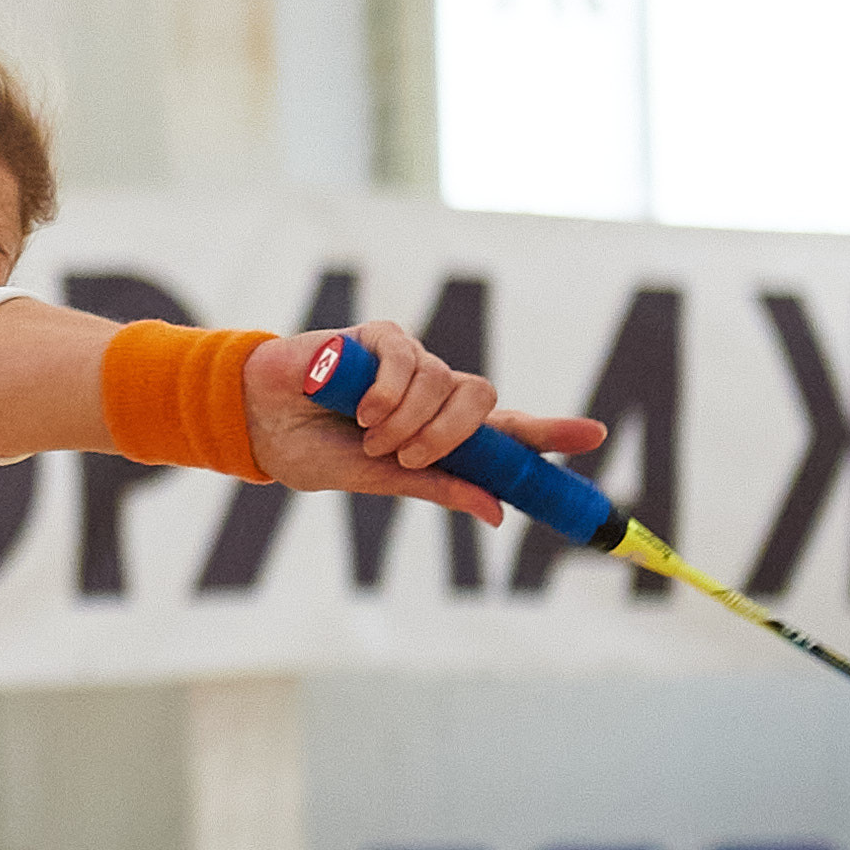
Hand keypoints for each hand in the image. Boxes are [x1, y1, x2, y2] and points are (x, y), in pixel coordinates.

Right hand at [242, 323, 604, 520]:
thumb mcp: (376, 480)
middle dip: (455, 437)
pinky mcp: (382, 338)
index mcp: (440, 436)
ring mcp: (411, 363)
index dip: (551, 433)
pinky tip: (360, 408)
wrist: (255, 421)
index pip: (507, 432)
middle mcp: (434, 396)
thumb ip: (435, 486)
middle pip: (483, 402)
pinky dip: (390, 393)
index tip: (594, 434)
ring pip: (447, 383)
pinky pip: (411, 359)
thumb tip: (497, 510)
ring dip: (410, 422)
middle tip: (409, 458)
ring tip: (369, 435)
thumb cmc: (312, 452)